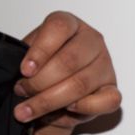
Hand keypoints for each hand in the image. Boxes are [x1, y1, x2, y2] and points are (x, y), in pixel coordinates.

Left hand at [14, 11, 121, 134]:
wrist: (53, 88)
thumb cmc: (41, 68)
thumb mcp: (28, 54)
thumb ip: (25, 58)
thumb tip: (25, 74)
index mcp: (71, 25)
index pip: (59, 28)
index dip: (40, 50)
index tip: (25, 70)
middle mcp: (92, 41)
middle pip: (69, 60)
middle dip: (40, 82)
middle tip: (22, 92)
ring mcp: (106, 65)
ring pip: (81, 84)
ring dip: (51, 101)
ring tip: (29, 110)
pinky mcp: (112, 89)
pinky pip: (107, 100)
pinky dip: (85, 107)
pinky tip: (68, 109)